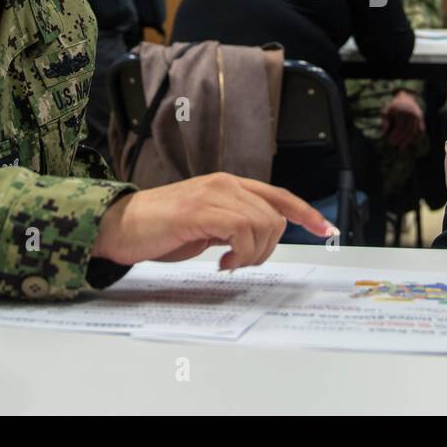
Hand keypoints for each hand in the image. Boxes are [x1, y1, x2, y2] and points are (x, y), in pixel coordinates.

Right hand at [93, 173, 335, 270]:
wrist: (120, 227)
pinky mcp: (200, 211)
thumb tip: (257, 239)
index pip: (279, 196)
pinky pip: (242, 231)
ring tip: (229, 262)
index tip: (326, 229)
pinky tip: (221, 262)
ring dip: (252, 254)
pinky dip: (239, 253)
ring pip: (263, 225)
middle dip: (267, 248)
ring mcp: (213, 195)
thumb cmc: (159, 229)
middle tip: (241, 262)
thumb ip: (233, 225)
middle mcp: (225, 184)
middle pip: (275, 217)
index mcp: (228, 185)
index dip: (306, 213)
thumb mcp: (206, 225)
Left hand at [381, 90, 424, 148]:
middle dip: (401, 140)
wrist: (407, 97)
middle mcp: (412, 114)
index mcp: (402, 111)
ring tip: (401, 147)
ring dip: (408, 141)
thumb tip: (383, 132)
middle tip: (394, 145)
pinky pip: (421, 130)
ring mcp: (418, 117)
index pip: (399, 127)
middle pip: (407, 131)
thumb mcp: (387, 110)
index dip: (395, 136)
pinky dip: (417, 138)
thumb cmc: (394, 106)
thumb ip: (384, 121)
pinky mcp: (421, 119)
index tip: (390, 141)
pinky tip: (411, 143)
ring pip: (414, 132)